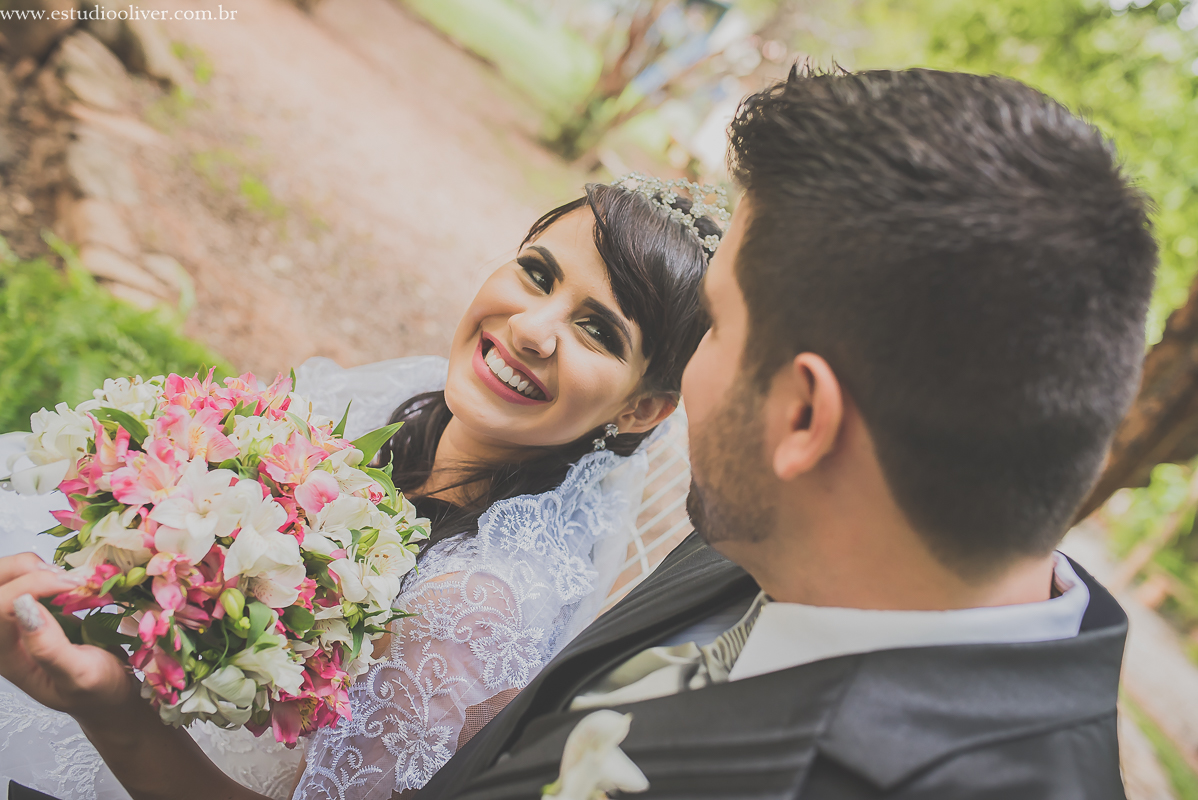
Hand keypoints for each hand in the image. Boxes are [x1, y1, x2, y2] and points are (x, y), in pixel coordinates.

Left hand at [0, 552, 135, 718]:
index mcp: (6, 656)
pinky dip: (45, 570)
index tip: (72, 584)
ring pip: (6, 577)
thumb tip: (25, 605)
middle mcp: (4, 636)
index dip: (31, 585)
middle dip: (23, 569)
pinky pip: (24, 578)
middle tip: (62, 576)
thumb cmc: (96, 690)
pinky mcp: (30, 611)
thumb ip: (49, 647)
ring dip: (33, 567)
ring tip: (67, 580)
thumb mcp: (79, 676)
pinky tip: (67, 582)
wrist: (109, 694)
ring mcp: (15, 622)